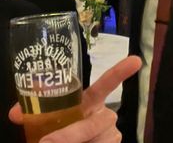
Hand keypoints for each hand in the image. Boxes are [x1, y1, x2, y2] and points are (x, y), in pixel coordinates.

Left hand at [9, 56, 141, 142]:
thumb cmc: (63, 131)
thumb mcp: (50, 120)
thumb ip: (35, 114)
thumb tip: (14, 113)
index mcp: (91, 102)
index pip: (107, 83)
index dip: (121, 71)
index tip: (136, 60)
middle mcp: (105, 115)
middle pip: (96, 122)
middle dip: (71, 134)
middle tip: (47, 142)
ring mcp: (112, 135)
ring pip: (97, 141)